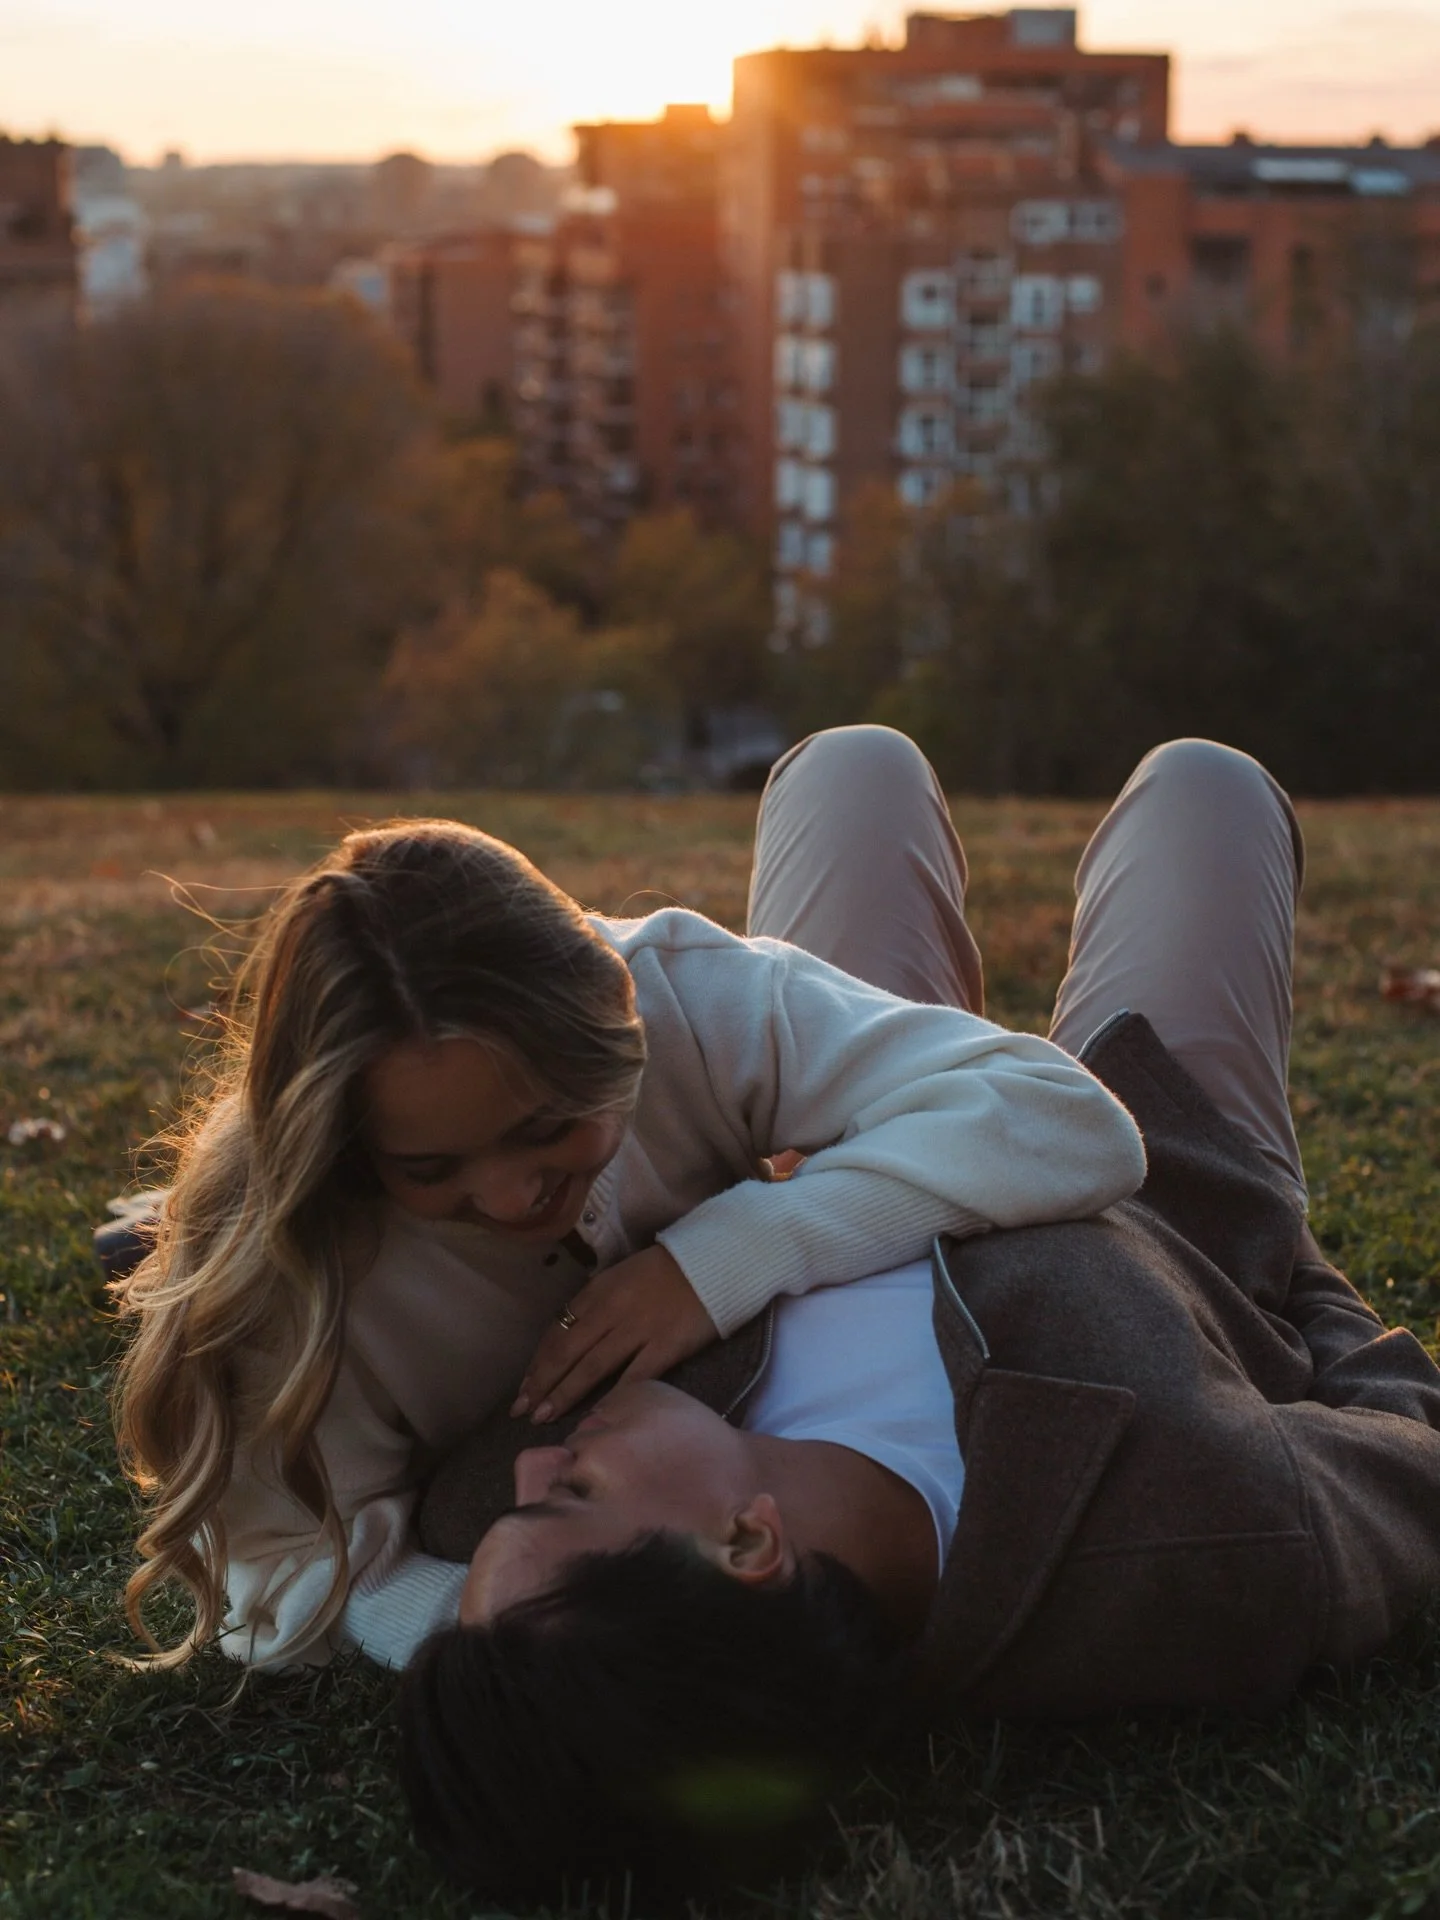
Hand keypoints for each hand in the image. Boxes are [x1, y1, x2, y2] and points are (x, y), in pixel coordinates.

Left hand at [511, 1244, 717, 1423]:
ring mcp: (637, 1329)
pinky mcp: (665, 1346)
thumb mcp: (620, 1277)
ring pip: (591, 1367)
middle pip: (566, 1352)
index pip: (558, 1330)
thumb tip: (571, 1334)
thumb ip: (596, 1304)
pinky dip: (612, 1398)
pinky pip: (633, 1377)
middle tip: (520, 1410)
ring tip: (543, 1416)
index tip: (524, 1386)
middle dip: (540, 1383)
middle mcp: (610, 1310)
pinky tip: (595, 1418)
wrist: (712, 1262)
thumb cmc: (665, 1271)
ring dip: (564, 1394)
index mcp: (597, 1291)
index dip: (538, 1362)